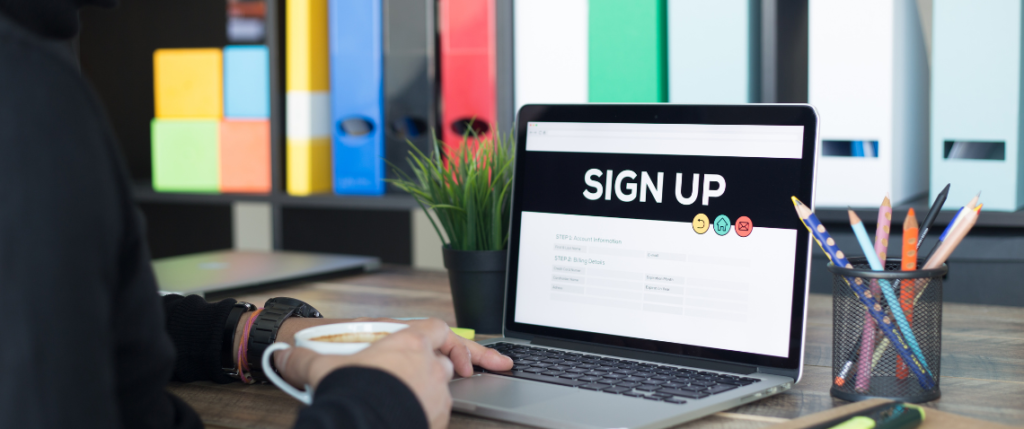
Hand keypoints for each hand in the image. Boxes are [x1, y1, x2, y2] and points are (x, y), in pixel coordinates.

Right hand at [279, 319, 459, 428]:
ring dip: (426, 391)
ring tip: (401, 400)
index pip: (437, 328)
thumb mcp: (323, 368)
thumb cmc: (353, 391)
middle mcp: (429, 366)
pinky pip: (437, 413)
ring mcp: (436, 394)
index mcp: (409, 344)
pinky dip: (424, 413)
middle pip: (441, 361)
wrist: (365, 425)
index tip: (434, 342)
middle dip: (427, 367)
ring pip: (441, 388)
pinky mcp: (437, 419)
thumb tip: (283, 356)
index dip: (437, 334)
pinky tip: (404, 417)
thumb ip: (303, 360)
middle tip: (407, 375)